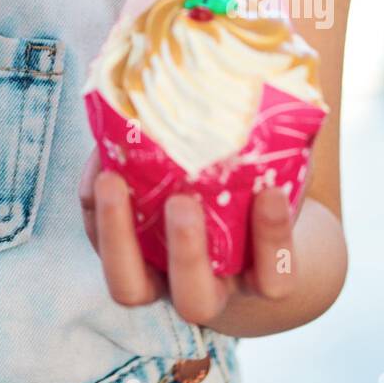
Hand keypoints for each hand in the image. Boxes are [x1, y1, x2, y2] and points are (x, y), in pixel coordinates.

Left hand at [78, 147, 304, 326]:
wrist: (221, 219)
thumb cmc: (255, 188)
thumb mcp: (274, 170)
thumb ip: (283, 147)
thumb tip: (292, 83)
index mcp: (256, 274)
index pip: (274, 278)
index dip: (274, 241)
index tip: (273, 194)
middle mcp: (206, 287)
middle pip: (194, 299)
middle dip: (187, 253)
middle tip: (183, 203)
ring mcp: (156, 276)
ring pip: (129, 286)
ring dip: (118, 234)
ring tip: (113, 179)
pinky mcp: (114, 249)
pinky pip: (95, 236)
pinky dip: (91, 200)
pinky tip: (99, 159)